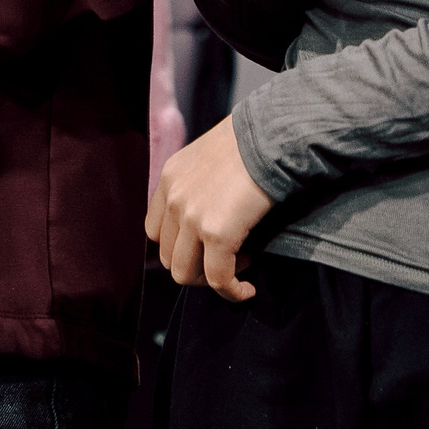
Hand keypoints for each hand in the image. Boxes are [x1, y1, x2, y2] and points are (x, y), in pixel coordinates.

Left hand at [147, 116, 273, 299]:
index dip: (182, 247)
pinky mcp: (216, 233)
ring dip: (211, 280)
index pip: (156, 231)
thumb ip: (201, 184)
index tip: (210, 246)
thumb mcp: (211, 157)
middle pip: (168, 256)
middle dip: (196, 267)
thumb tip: (214, 211)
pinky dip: (232, 292)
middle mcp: (173, 198)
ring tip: (239, 266)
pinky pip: (218, 279)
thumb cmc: (253, 144)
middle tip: (229, 259)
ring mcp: (190, 217)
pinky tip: (248, 288)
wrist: (272, 137)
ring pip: (185, 274)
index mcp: (169, 179)